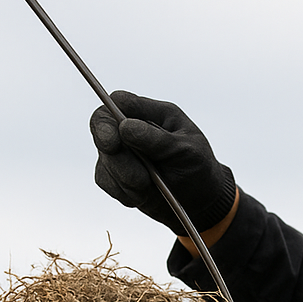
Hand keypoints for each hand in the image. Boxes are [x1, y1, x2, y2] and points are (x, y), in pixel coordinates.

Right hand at [90, 91, 236, 235]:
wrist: (199, 199)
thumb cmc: (197, 167)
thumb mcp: (187, 151)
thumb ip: (157, 139)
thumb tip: (125, 127)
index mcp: (152, 113)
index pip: (118, 102)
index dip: (107, 119)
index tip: (112, 142)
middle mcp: (131, 128)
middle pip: (103, 131)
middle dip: (118, 159)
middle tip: (141, 179)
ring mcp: (121, 151)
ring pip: (105, 161)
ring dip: (127, 180)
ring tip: (152, 187)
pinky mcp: (115, 173)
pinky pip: (106, 182)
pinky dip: (124, 193)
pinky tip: (144, 195)